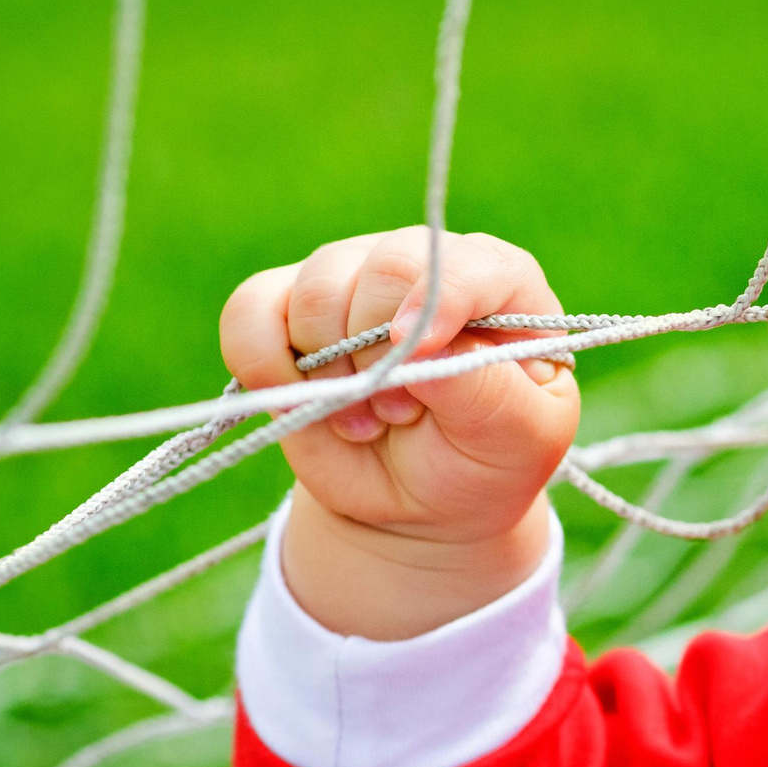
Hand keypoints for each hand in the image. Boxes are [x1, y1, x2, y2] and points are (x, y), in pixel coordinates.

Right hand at [220, 227, 579, 636]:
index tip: (417, 360)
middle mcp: (422, 266)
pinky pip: (249, 310)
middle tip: (399, 414)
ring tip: (364, 419)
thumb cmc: (484, 459)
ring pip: (315, 288)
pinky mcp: (286, 310)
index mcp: (498, 282)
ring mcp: (351, 280)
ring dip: (331, 370)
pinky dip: (262, 363)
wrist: (420, 502)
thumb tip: (422, 347)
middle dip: (382, 355)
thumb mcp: (518, 441)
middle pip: (384, 267)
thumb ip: (486, 390)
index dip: (437, 304)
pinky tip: (300, 400)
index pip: (468, 264)